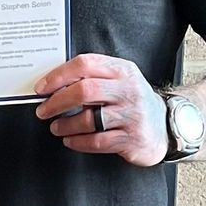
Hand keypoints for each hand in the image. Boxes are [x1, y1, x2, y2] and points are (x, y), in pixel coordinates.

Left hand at [33, 55, 166, 165]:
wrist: (164, 127)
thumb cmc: (132, 102)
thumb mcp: (120, 80)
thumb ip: (93, 76)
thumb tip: (54, 83)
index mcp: (122, 70)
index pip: (85, 64)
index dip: (58, 75)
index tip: (42, 87)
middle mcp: (129, 90)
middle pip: (84, 91)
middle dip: (56, 102)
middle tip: (43, 110)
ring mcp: (131, 115)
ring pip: (88, 119)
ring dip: (65, 125)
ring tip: (56, 127)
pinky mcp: (130, 139)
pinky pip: (96, 141)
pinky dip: (77, 142)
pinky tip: (70, 139)